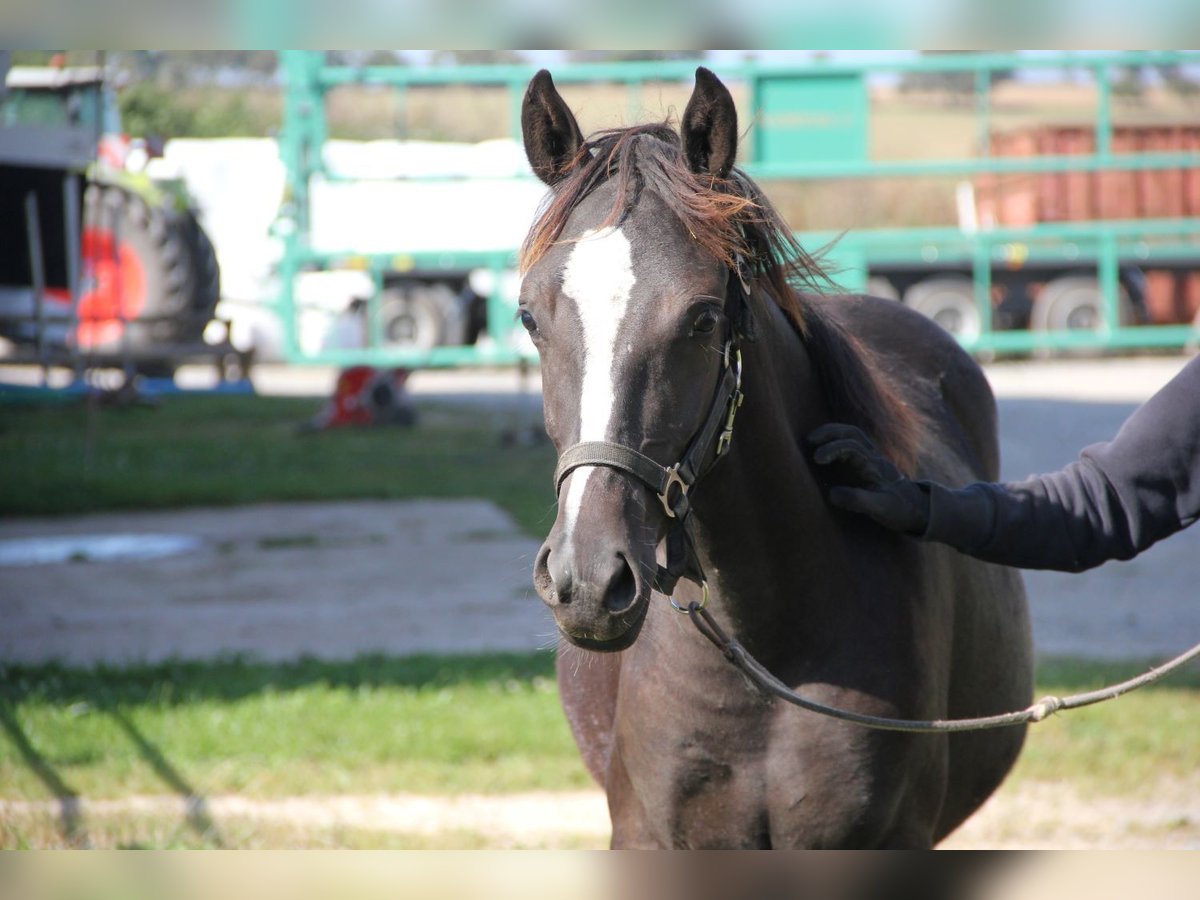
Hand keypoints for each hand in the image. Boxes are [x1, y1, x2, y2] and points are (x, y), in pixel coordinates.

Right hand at [806, 423, 929, 534]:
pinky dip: (835, 443)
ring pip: (852, 436)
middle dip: (830, 432)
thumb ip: (858, 500)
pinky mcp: (867, 465)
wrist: (919, 510)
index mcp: (875, 465)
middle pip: (852, 433)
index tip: (816, 459)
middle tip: (809, 439)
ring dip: (832, 434)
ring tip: (812, 440)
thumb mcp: (881, 508)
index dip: (832, 449)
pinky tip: (823, 451)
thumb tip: (831, 494)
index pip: (852, 447)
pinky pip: (851, 445)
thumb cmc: (900, 509)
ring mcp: (871, 459)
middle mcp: (873, 457)